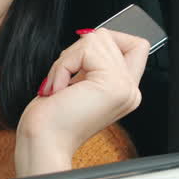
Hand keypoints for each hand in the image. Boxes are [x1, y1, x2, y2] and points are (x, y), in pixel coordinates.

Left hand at [14, 28, 149, 176]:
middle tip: (65, 81)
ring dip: (67, 59)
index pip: (136, 45)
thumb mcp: (77, 84)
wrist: (43, 143)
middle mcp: (130, 90)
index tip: (81, 63)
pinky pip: (86, 49)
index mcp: (124, 91)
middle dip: (76, 52)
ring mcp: (125, 87)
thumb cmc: (50, 119)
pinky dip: (64, 64)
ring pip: (96, 39)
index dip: (106, 42)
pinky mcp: (114, 84)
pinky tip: (60, 89)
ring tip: (62, 87)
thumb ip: (93, 63)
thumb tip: (90, 36)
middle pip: (109, 36)